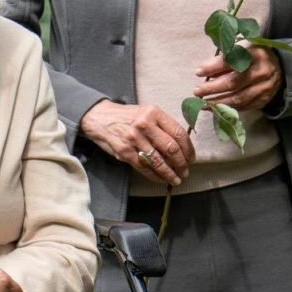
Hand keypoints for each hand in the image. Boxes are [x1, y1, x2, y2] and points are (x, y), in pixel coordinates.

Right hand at [78, 99, 193, 185]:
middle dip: (182, 164)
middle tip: (185, 171)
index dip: (188, 149)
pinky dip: (155, 176)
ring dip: (170, 173)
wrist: (100, 118)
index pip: (178, 133)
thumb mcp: (147, 112)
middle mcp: (144, 125)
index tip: (191, 158)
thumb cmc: (127, 117)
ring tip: (176, 179)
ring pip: (158, 161)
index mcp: (154, 113)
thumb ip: (163, 125)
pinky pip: (144, 168)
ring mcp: (133, 139)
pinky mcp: (124, 152)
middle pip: (171, 149)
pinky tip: (161, 179)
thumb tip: (182, 146)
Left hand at [191, 47, 283, 112]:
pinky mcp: (264, 100)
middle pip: (234, 83)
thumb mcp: (242, 49)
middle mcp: (262, 72)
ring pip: (238, 99)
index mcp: (256, 54)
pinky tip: (214, 108)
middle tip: (196, 91)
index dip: (213, 67)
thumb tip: (203, 71)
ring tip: (202, 103)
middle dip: (212, 88)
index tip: (198, 72)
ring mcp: (264, 88)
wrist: (281, 67)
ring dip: (217, 102)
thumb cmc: (254, 56)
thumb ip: (225, 59)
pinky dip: (227, 109)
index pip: (231, 61)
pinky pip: (243, 107)